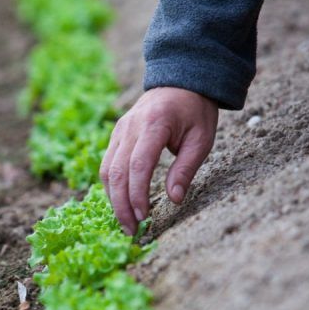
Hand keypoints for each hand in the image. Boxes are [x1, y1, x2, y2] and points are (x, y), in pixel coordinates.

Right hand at [99, 87, 217, 234]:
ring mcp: (120, 130)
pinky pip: (107, 164)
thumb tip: (173, 199)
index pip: (138, 165)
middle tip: (130, 229)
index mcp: (154, 125)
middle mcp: (131, 127)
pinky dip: (112, 186)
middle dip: (121, 204)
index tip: (143, 217)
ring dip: (113, 198)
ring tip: (126, 221)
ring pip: (106, 170)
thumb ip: (185, 169)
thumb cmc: (195, 111)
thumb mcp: (201, 139)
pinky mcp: (116, 135)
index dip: (137, 194)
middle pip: (116, 172)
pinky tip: (122, 202)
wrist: (181, 80)